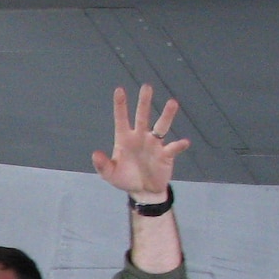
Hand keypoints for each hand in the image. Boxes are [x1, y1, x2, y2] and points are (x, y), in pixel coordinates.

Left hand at [92, 84, 188, 202]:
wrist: (143, 191)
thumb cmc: (125, 178)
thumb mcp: (110, 174)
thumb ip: (102, 165)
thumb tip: (95, 154)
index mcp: (125, 139)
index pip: (121, 119)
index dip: (121, 105)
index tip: (119, 90)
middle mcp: (140, 137)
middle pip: (142, 116)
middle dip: (144, 102)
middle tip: (146, 86)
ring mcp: (154, 144)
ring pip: (161, 126)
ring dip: (166, 115)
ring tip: (172, 103)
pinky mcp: (166, 155)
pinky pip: (173, 148)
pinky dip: (178, 145)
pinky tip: (184, 142)